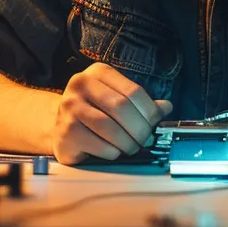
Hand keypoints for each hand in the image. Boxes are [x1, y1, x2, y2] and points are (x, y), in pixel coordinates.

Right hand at [48, 62, 172, 164]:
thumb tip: (166, 107)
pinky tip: (113, 152)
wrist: (61, 127)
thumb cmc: (94, 113)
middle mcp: (81, 85)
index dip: (150, 111)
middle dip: (140, 129)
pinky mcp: (65, 131)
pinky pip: (99, 145)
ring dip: (128, 143)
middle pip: (121, 108)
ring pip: (110, 128)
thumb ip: (140, 104)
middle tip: (146, 140)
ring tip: (131, 148)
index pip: (133, 91)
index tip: (155, 124)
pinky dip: (113, 153)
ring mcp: (70, 107)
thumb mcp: (116, 101)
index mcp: (99, 73)